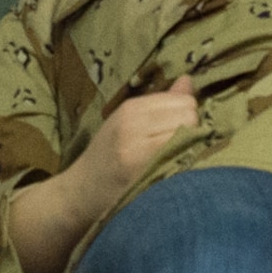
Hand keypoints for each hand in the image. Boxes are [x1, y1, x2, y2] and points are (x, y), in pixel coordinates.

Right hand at [72, 75, 198, 211]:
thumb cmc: (107, 156)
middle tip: (179, 146)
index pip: (183, 100)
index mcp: (131, 108)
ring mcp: (137, 148)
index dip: (187, 115)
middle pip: (190, 115)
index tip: (178, 130)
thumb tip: (189, 80)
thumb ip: (161, 103)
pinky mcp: (142, 171)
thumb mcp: (128, 122)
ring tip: (176, 157)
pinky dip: (183, 161)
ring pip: (189, 135)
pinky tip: (173, 169)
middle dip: (192, 130)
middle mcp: (134, 123)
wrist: (80, 191)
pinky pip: (180, 157)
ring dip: (190, 146)